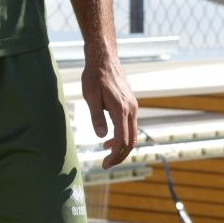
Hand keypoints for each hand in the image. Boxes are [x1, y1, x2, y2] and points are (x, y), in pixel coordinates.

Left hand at [83, 49, 136, 167]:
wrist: (104, 58)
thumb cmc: (94, 75)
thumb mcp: (90, 95)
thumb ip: (96, 116)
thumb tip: (101, 136)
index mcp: (120, 108)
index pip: (122, 140)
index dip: (114, 155)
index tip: (104, 164)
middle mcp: (131, 109)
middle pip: (131, 141)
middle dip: (120, 155)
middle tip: (106, 164)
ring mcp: (133, 106)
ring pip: (133, 134)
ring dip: (122, 146)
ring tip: (106, 152)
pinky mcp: (131, 103)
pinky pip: (131, 125)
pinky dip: (123, 135)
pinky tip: (110, 137)